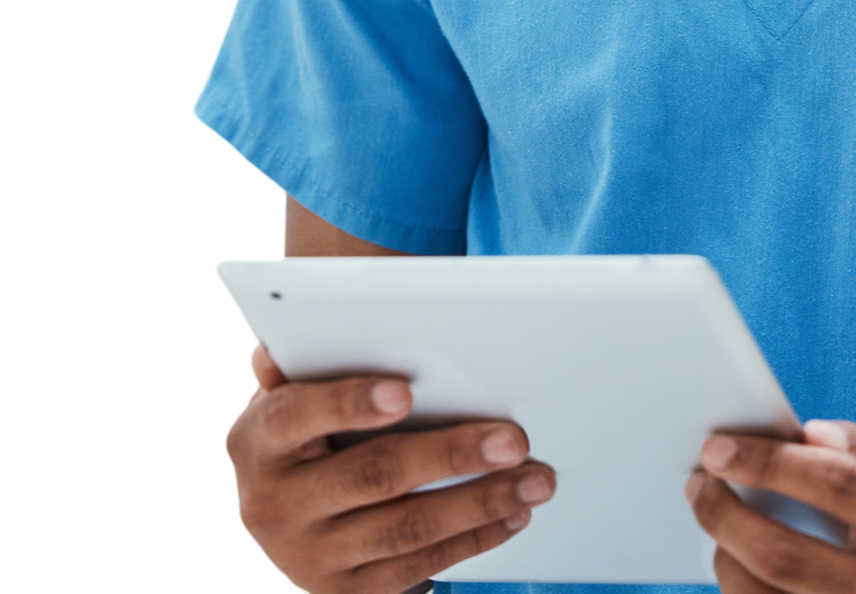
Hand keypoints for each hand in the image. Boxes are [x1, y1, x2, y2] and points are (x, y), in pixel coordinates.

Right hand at [226, 343, 557, 592]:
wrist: (274, 516)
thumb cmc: (298, 435)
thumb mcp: (288, 395)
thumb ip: (300, 366)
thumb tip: (277, 346)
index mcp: (261, 442)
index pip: (299, 415)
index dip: (351, 402)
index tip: (405, 391)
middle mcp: (277, 505)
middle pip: (374, 474)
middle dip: (451, 456)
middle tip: (512, 440)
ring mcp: (311, 556)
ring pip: (406, 528)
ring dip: (480, 503)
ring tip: (533, 481)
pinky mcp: (345, 592)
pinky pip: (417, 568)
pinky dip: (472, 539)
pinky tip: (512, 515)